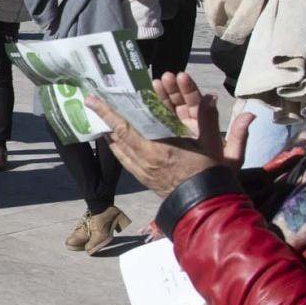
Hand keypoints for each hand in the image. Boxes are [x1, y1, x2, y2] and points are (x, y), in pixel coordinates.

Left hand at [86, 72, 252, 197]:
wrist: (205, 207)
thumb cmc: (210, 175)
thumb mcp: (213, 146)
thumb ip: (209, 119)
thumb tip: (210, 97)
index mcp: (160, 150)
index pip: (127, 127)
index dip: (108, 112)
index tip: (92, 99)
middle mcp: (146, 160)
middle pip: (118, 135)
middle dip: (105, 118)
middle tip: (93, 103)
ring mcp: (143, 171)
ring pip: (118, 148)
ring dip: (109, 132)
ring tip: (101, 118)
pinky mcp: (144, 179)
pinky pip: (124, 160)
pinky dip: (116, 147)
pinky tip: (113, 140)